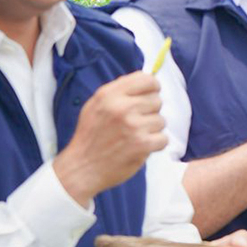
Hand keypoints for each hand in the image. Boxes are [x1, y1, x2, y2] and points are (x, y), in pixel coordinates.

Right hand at [53, 72, 167, 205]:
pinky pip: (163, 138)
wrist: (82, 167)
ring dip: (152, 130)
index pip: (147, 80)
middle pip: (157, 100)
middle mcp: (122, 107)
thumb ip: (118, 91)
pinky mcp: (142, 145)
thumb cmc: (90, 136)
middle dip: (150, 111)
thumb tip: (145, 79)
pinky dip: (155, 144)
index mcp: (110, 94)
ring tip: (135, 136)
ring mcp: (133, 126)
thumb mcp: (95, 105)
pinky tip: (141, 147)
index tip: (149, 96)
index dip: (152, 88)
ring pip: (161, 120)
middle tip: (137, 123)